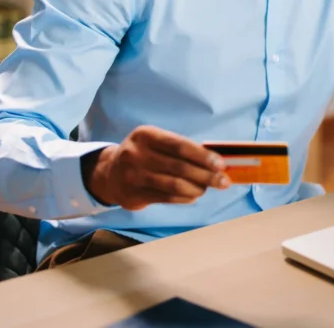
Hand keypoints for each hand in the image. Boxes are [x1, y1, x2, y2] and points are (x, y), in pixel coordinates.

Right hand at [81, 126, 229, 210]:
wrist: (109, 173)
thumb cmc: (144, 155)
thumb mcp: (156, 142)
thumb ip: (181, 149)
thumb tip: (216, 161)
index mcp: (145, 135)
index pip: (179, 145)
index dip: (203, 155)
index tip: (221, 164)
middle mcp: (136, 154)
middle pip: (179, 167)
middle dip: (206, 175)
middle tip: (223, 181)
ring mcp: (133, 175)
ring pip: (174, 185)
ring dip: (197, 188)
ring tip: (207, 188)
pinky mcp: (133, 195)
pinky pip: (166, 197)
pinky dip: (184, 197)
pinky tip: (193, 195)